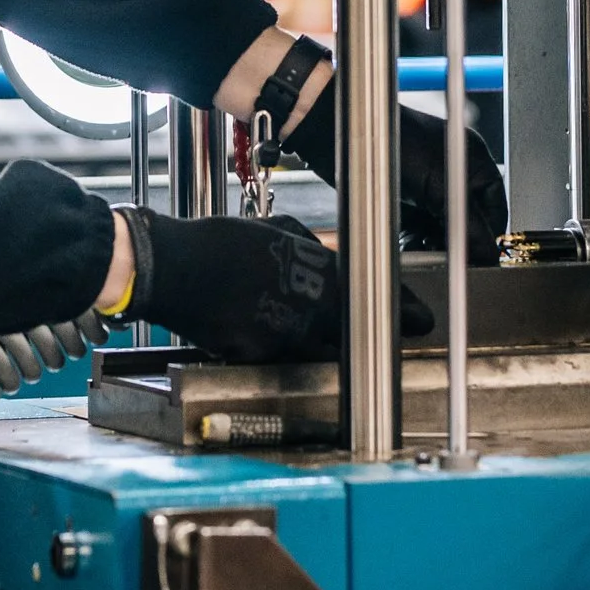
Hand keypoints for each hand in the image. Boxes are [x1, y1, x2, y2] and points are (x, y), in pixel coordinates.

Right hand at [118, 207, 431, 364]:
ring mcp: (278, 337)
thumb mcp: (269, 231)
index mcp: (309, 271)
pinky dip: (282, 344)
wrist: (169, 270)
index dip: (400, 307)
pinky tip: (262, 327)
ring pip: (318, 345)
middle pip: (350, 327)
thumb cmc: (212, 246)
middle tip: (383, 327)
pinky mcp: (254, 358)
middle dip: (366, 328)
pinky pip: (282, 355)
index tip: (420, 318)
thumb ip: (306, 245)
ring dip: (319, 337)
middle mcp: (301, 309)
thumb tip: (327, 254)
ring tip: (298, 321)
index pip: (368, 293)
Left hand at [280, 99, 508, 264]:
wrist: (340, 138)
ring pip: (444, 229)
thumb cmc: (389, 143)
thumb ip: (467, 222)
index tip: (479, 256)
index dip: (487, 234)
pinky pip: (421, 228)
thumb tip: (487, 251)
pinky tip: (409, 240)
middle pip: (468, 221)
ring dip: (434, 241)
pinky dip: (417, 237)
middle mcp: (454, 172)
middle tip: (446, 251)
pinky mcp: (407, 198)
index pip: (495, 208)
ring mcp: (430, 186)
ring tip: (423, 244)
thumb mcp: (439, 188)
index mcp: (473, 160)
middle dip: (456, 239)